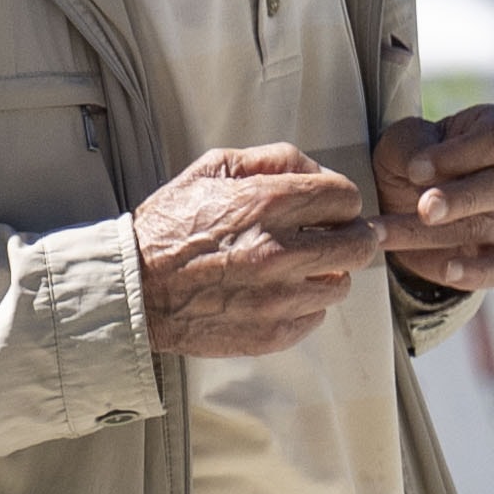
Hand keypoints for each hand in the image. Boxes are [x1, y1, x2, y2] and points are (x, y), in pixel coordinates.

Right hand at [136, 142, 377, 357]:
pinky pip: (316, 316)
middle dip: (349, 235)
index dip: (340, 200)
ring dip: (326, 272)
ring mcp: (278, 298)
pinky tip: (275, 292)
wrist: (135, 289)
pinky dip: (303, 304)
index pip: (345, 197)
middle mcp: (278, 251)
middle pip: (359, 244)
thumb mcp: (213, 169)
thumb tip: (318, 173)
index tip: (329, 207)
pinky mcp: (272, 333)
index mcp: (266, 204)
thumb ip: (273, 160)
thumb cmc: (170, 228)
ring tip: (295, 267)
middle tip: (330, 236)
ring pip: (341, 284)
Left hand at [376, 104, 493, 294]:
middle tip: (423, 208)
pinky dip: (474, 272)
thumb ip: (412, 147)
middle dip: (460, 199)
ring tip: (385, 235)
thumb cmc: (414, 158)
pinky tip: (446, 270)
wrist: (406, 197)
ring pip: (487, 227)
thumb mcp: (403, 140)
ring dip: (434, 234)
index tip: (416, 168)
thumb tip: (421, 171)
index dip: (459, 154)